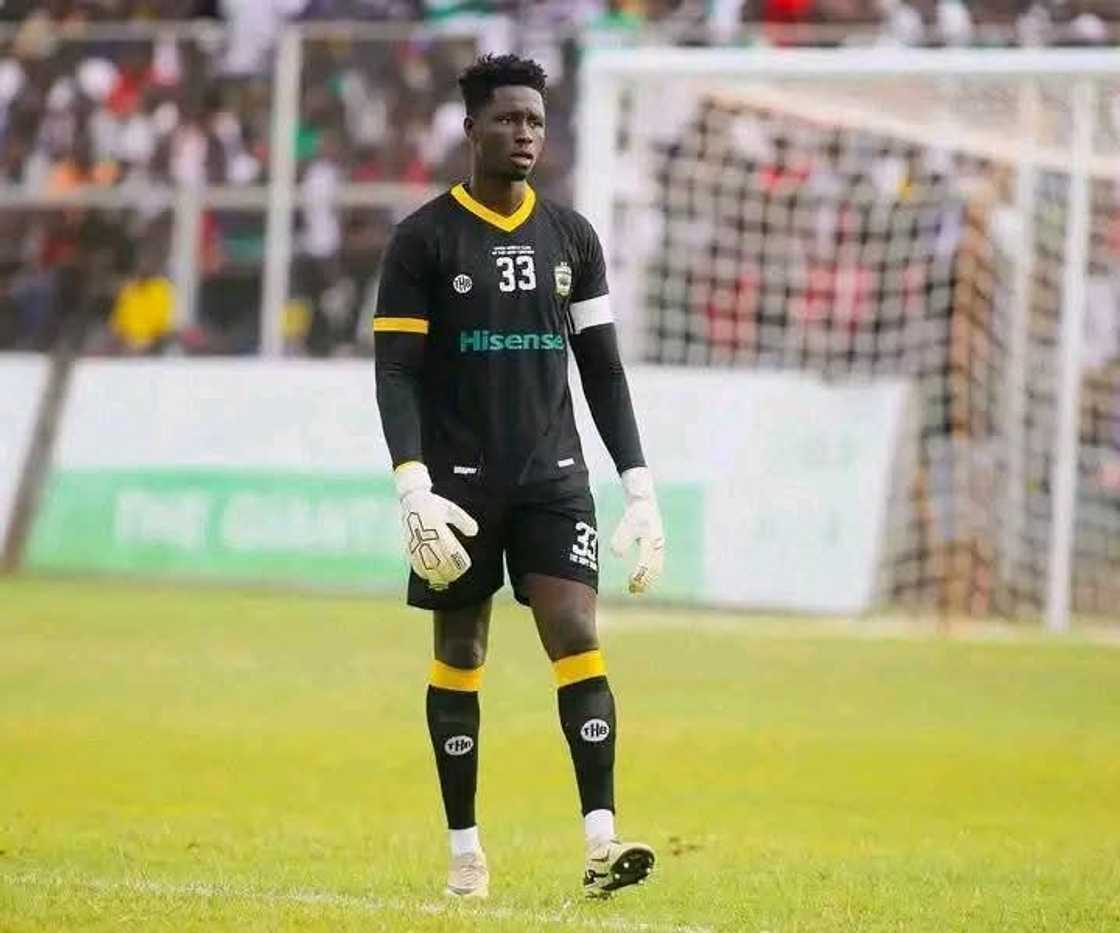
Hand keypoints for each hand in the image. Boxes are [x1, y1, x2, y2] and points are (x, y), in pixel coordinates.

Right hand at [394, 462, 477, 589]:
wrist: (412, 499)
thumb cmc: (435, 504)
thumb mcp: (452, 509)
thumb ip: (464, 521)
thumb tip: (474, 533)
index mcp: (437, 528)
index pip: (450, 550)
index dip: (458, 561)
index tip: (466, 565)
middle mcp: (426, 537)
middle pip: (438, 561)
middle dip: (449, 571)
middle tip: (458, 575)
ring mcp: (416, 543)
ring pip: (426, 565)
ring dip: (436, 575)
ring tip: (446, 579)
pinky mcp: (410, 545)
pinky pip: (414, 562)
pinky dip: (422, 572)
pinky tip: (429, 576)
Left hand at [610, 467, 664, 594]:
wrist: (643, 500)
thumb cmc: (635, 513)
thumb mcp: (627, 525)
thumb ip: (622, 540)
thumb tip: (617, 554)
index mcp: (652, 540)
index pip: (647, 563)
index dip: (639, 574)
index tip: (631, 582)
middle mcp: (658, 544)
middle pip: (655, 568)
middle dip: (646, 580)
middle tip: (634, 590)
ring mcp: (658, 544)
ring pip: (656, 566)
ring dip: (647, 577)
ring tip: (636, 587)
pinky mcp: (655, 544)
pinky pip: (655, 562)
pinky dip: (648, 571)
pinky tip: (639, 577)